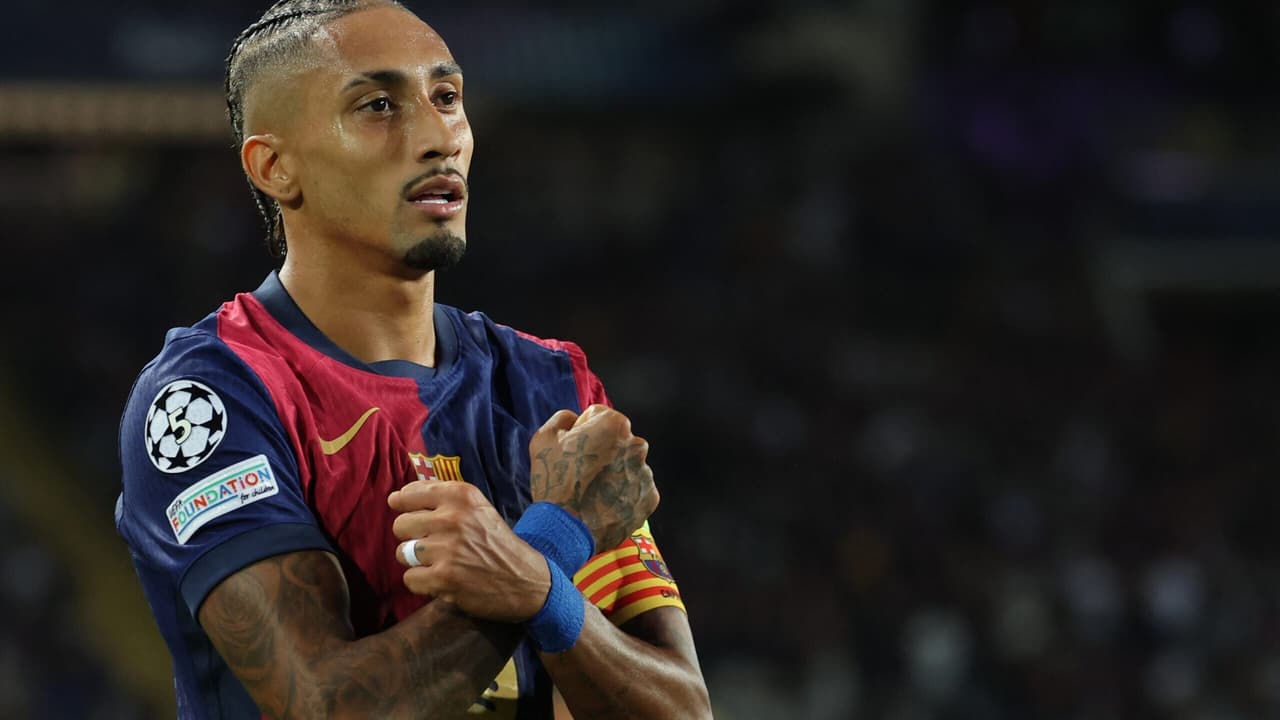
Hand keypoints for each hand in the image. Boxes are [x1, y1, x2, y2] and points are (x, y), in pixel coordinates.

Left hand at [388, 480, 549, 621]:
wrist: (525, 580)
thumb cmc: (496, 543)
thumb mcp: (477, 508)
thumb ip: (443, 499)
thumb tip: (398, 496)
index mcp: (461, 496)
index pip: (410, 493)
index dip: (403, 503)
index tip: (405, 509)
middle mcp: (453, 518)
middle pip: (400, 525)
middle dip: (411, 537)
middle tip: (431, 544)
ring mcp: (447, 549)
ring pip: (402, 553)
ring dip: (416, 562)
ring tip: (438, 563)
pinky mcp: (444, 577)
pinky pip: (409, 578)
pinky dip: (422, 583)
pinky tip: (440, 580)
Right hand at [528, 405, 658, 551]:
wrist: (566, 530)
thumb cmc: (554, 481)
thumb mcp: (544, 439)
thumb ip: (563, 419)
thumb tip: (574, 419)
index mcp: (615, 425)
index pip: (599, 417)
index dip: (583, 431)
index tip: (573, 450)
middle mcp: (637, 445)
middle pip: (618, 442)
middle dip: (603, 451)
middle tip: (582, 473)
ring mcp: (646, 474)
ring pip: (628, 467)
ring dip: (614, 474)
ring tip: (592, 492)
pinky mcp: (650, 499)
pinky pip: (636, 490)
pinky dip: (623, 495)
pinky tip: (604, 504)